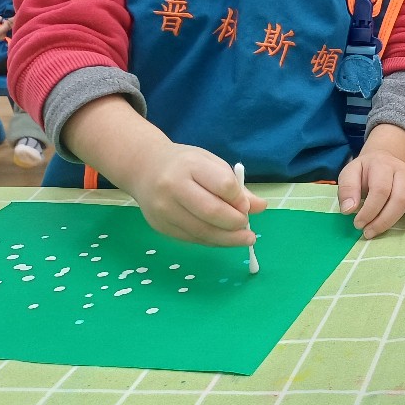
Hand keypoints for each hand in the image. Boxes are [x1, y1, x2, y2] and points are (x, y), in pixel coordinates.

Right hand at [124, 143, 266, 246]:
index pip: (223, 184)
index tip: (247, 205)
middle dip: (235, 223)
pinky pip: (191, 238)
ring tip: (244, 238)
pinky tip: (223, 238)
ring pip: (201, 231)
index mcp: (190, 165)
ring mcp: (163, 209)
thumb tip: (261, 207)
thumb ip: (235, 186)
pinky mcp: (160, 226)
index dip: (239, 199)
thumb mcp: (211, 164)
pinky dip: (212, 241)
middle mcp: (173, 187)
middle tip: (248, 227)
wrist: (143, 168)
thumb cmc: (185, 164)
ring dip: (227, 239)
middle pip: (212, 211)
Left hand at [338, 150, 404, 240]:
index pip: (380, 190)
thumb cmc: (365, 171)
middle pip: (401, 198)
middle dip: (385, 219)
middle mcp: (404, 173)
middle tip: (369, 233)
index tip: (358, 224)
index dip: (369, 210)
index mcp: (384, 166)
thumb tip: (349, 210)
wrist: (382, 157)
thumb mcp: (350, 172)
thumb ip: (347, 189)